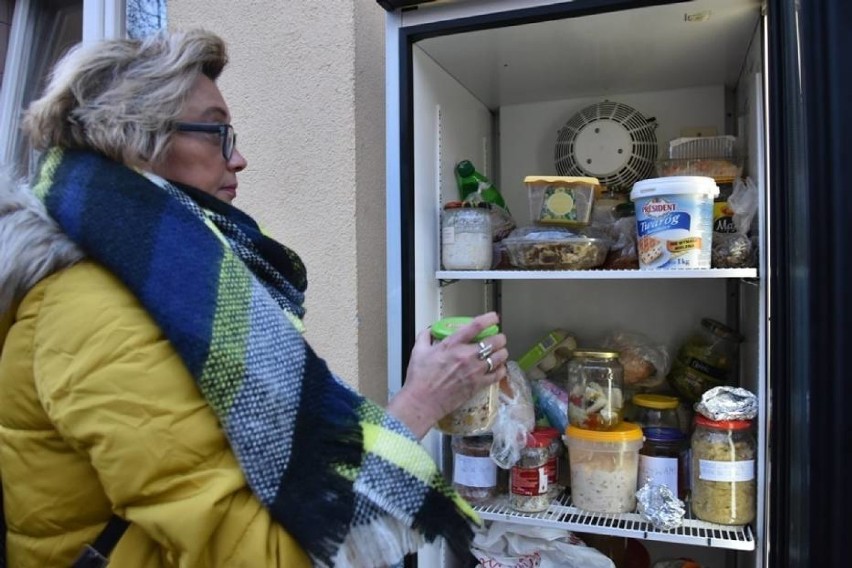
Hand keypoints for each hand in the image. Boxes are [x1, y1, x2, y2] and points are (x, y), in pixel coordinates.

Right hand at [387, 312, 508, 438]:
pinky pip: (497, 375)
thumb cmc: (419, 378)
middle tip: (498, 339)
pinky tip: (498, 368)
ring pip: (499, 357)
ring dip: (502, 352)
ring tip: (500, 352)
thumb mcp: (418, 351)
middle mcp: (467, 356)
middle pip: (494, 341)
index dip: (489, 319)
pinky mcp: (478, 385)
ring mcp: (474, 371)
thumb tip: (430, 330)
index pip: (476, 326)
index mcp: (452, 345)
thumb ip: (425, 337)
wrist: (422, 402)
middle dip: (499, 338)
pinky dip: (501, 370)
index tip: (494, 317)